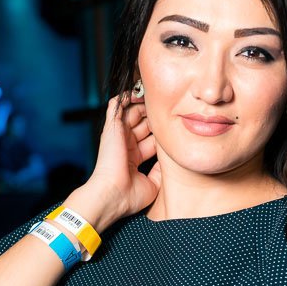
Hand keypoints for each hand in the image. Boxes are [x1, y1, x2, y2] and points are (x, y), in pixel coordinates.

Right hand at [65, 92, 160, 230]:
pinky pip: (116, 105)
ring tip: (157, 94)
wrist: (113, 195)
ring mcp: (118, 136)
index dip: (162, 132)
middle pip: (143, 124)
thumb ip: (161, 169)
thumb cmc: (129, 195)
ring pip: (132, 112)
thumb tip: (172, 159)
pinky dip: (125, 96)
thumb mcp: (153, 183)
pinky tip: (137, 90)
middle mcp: (125, 145)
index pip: (150, 140)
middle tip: (171, 108)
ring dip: (143, 103)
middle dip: (155, 117)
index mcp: (133, 158)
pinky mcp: (112, 128)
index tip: (175, 125)